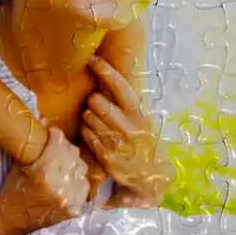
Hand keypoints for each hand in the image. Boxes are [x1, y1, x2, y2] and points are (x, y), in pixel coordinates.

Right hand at [0, 127, 89, 234]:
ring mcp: (69, 199)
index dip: (56, 134)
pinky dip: (78, 180)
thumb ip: (34, 145)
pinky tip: (67, 179)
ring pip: (82, 169)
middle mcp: (59, 185)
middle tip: (57, 146)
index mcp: (43, 172)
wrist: (10, 220)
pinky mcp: (74, 209)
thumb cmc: (11, 191)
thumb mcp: (18, 165)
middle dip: (65, 146)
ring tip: (63, 163)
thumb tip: (43, 119)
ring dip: (73, 163)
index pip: (58, 143)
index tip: (52, 132)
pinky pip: (84, 186)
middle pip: (72, 153)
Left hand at [81, 56, 171, 205]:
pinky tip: (94, 135)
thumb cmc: (140, 140)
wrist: (149, 176)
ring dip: (88, 117)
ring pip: (88, 117)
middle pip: (97, 101)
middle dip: (93, 101)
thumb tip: (104, 74)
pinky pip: (86, 134)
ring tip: (98, 123)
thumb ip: (123, 101)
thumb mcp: (139, 119)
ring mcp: (117, 142)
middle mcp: (130, 127)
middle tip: (98, 107)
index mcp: (139, 114)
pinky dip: (86, 131)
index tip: (92, 59)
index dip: (106, 71)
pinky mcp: (106, 156)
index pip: (121, 87)